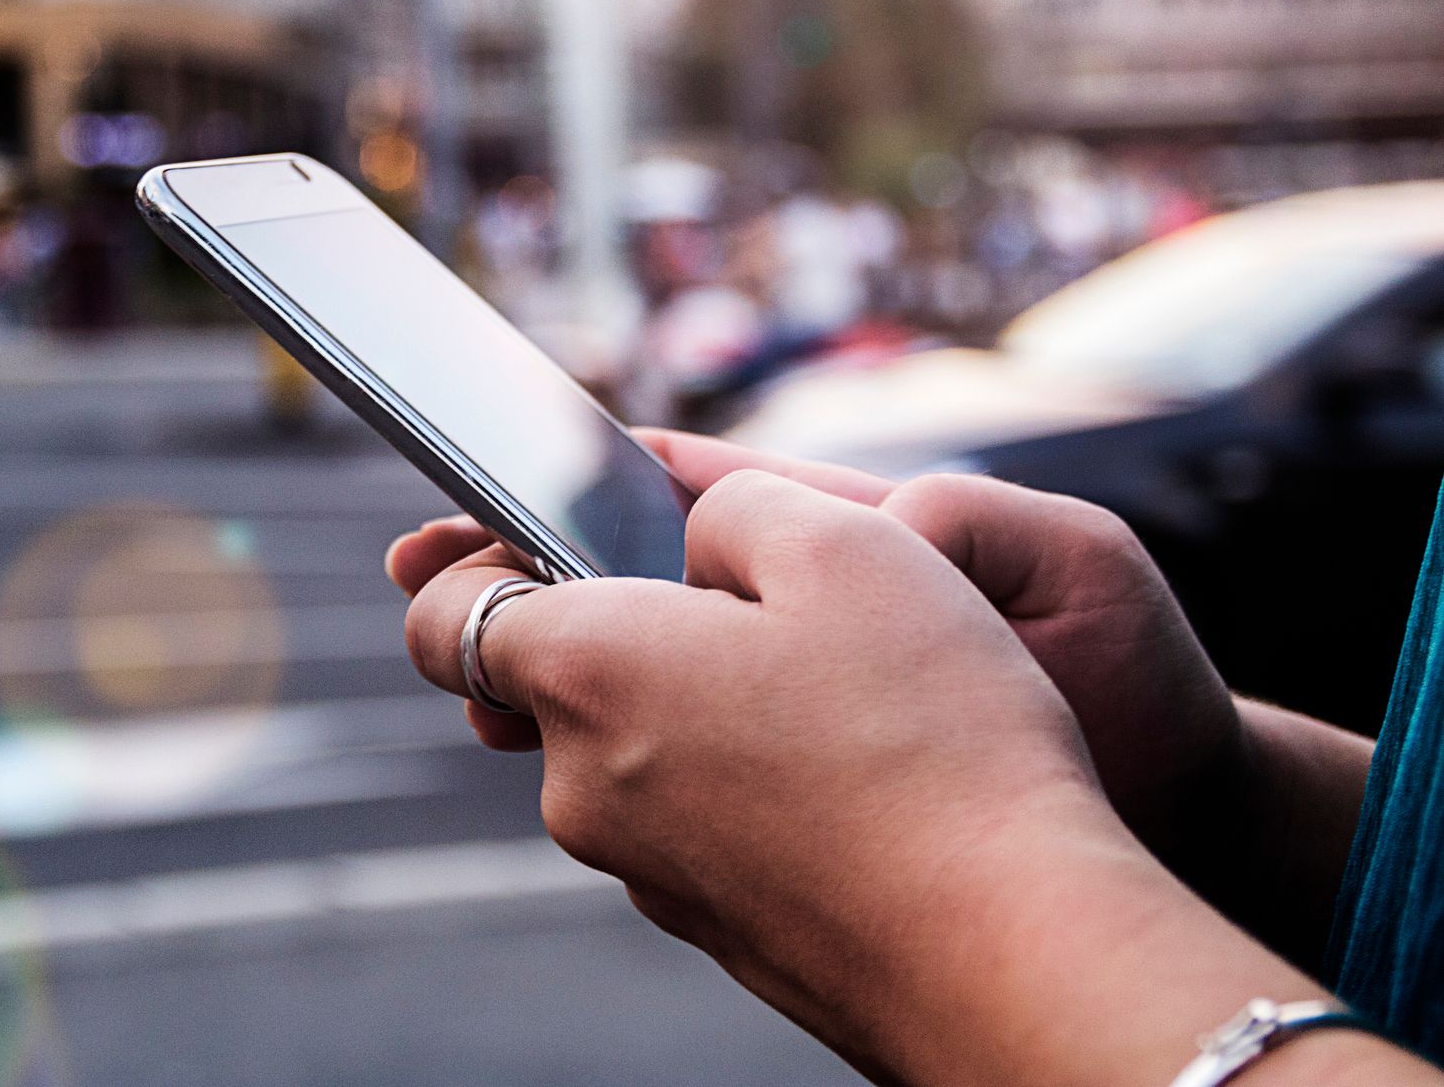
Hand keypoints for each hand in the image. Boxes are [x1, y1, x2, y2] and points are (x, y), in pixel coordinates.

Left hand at [391, 435, 1241, 876]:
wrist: (1016, 953)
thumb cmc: (934, 739)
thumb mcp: (846, 543)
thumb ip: (732, 506)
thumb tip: (696, 536)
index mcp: (587, 673)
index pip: (444, 620)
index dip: (467, 565)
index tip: (512, 536)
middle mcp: (586, 785)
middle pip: (554, 680)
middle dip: (627, 625)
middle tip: (747, 596)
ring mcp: (647, 870)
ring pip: (636, 749)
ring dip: (696, 703)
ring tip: (829, 686)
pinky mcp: (716, 927)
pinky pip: (697, 819)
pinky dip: (742, 779)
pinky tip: (849, 768)